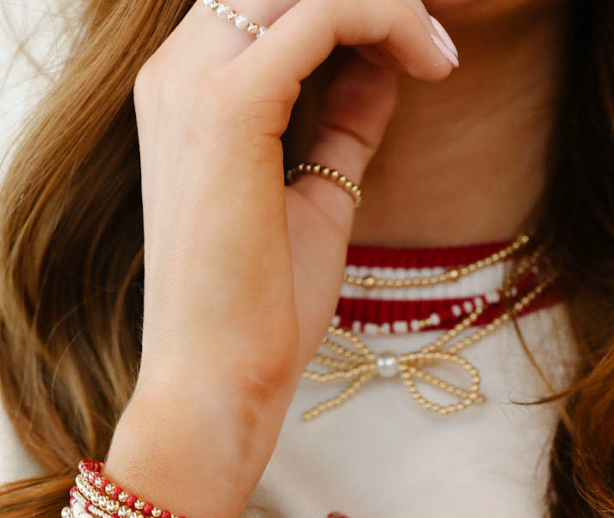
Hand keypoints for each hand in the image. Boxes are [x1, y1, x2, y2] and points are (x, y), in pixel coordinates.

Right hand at [117, 0, 457, 497]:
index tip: (419, 45)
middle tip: (435, 39)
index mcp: (182, 89)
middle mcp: (175, 71)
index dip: (349, 5)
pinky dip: (389, 19)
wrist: (219, 383)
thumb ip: (340, 121)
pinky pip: (325, 10)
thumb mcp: (314, 194)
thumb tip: (385, 61)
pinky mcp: (230, 106)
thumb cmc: (259, 312)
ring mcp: (192, 83)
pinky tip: (432, 64)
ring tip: (438, 52)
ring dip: (387, 1)